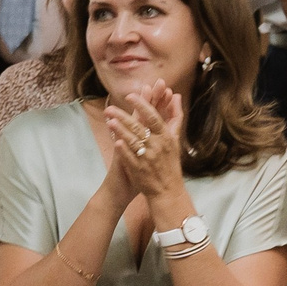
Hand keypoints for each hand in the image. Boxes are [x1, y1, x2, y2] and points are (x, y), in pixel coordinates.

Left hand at [106, 83, 187, 203]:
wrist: (168, 190)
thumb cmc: (171, 162)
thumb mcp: (175, 139)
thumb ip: (175, 116)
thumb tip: (176, 95)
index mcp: (166, 137)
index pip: (153, 117)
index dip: (142, 105)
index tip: (130, 96)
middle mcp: (157, 146)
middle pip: (139, 128)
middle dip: (124, 117)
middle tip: (110, 108)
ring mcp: (148, 158)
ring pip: (133, 142)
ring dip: (121, 131)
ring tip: (110, 121)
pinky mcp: (139, 170)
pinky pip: (130, 158)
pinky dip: (124, 150)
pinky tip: (116, 142)